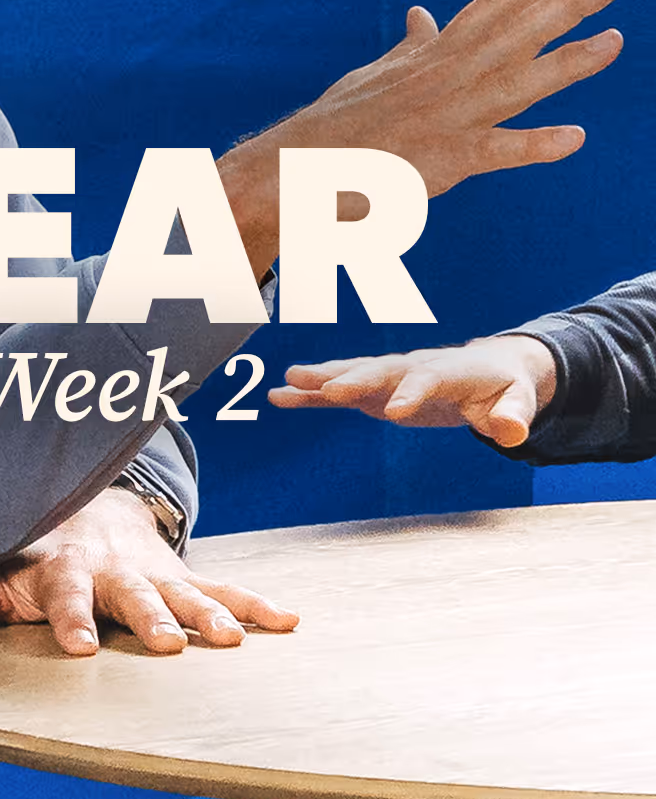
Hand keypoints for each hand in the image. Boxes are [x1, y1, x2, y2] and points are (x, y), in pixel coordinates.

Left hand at [0, 486, 297, 655]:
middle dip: (151, 619)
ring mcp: (155, 572)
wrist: (84, 500)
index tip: (82, 648)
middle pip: (135, 596)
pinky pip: (224, 590)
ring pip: (186, 594)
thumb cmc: (33, 550)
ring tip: (233, 642)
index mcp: (67, 570)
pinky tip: (288, 622)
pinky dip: (256, 605)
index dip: (72, 620)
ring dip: (210, 616)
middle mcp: (115, 571)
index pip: (66, 597)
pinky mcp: (183, 575)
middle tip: (168, 645)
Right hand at [219, 0, 625, 275]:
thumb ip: (409, 47)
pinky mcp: (442, 160)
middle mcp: (446, 76)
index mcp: (433, 55)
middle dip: (570, 0)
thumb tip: (422, 14)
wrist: (297, 168)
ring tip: (615, 40)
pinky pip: (496, 151)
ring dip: (570, 61)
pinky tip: (574, 138)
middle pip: (517, 29)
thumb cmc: (337, 126)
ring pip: (518, 81)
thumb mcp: (375, 75)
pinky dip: (535, 145)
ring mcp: (446, 116)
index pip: (495, 4)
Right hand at [268, 335, 557, 446]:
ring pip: (353, 373)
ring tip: (286, 384)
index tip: (393, 412)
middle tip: (329, 389)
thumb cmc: (506, 386)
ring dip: (321, 378)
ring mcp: (391, 376)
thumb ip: (515, 415)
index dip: (411, 393)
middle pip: (381, 370)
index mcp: (449, 369)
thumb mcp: (518, 401)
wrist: (491, 366)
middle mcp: (413, 366)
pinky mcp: (376, 390)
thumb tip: (512, 433)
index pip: (427, 379)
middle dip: (355, 378)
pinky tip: (280, 396)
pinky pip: (340, 391)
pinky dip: (312, 394)